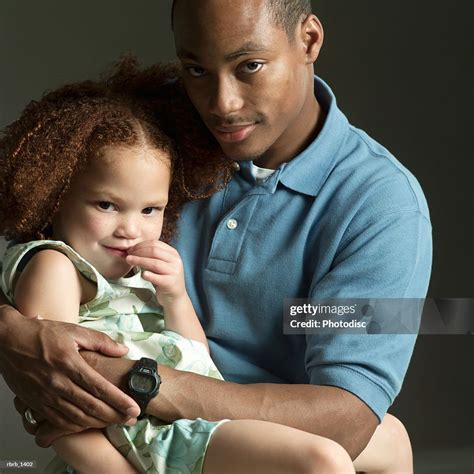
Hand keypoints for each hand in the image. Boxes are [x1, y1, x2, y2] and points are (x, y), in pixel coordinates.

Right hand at [0, 306, 139, 444]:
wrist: (7, 340)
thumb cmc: (41, 334)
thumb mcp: (73, 331)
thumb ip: (100, 341)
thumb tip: (123, 350)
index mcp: (69, 363)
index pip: (99, 387)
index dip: (119, 400)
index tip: (134, 408)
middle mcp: (57, 382)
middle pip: (91, 406)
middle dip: (114, 416)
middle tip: (131, 420)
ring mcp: (44, 395)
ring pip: (76, 417)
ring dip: (98, 423)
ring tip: (115, 422)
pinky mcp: (35, 403)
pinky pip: (58, 421)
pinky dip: (77, 426)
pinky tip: (90, 424)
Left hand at [126, 240, 185, 306]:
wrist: (175, 297)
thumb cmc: (164, 279)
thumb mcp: (161, 265)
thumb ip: (151, 257)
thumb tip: (133, 250)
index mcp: (173, 254)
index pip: (156, 244)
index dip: (141, 245)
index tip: (131, 249)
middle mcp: (175, 261)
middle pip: (154, 251)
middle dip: (139, 251)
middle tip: (129, 255)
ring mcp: (174, 272)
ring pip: (154, 263)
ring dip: (139, 260)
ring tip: (129, 261)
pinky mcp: (170, 283)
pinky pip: (157, 277)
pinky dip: (147, 275)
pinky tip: (142, 274)